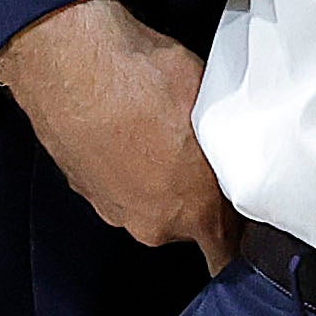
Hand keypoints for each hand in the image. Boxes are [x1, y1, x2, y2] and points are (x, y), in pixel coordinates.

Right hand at [0, 0, 244, 266]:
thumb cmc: (145, 82)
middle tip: (196, 152)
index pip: (225, 252)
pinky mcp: (82, 185)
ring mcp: (111, 206)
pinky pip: (113, 181)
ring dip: (153, 175)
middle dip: (193, 194)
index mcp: (194, 214)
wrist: (74, 63)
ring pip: (145, 200)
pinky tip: (126, 124)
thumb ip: (229, 150)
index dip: (236, 233)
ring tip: (155, 129)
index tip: (241, 216)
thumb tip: (237, 150)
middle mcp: (150, 222)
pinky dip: (120, 161)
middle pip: (183, 224)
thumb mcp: (216, 110)